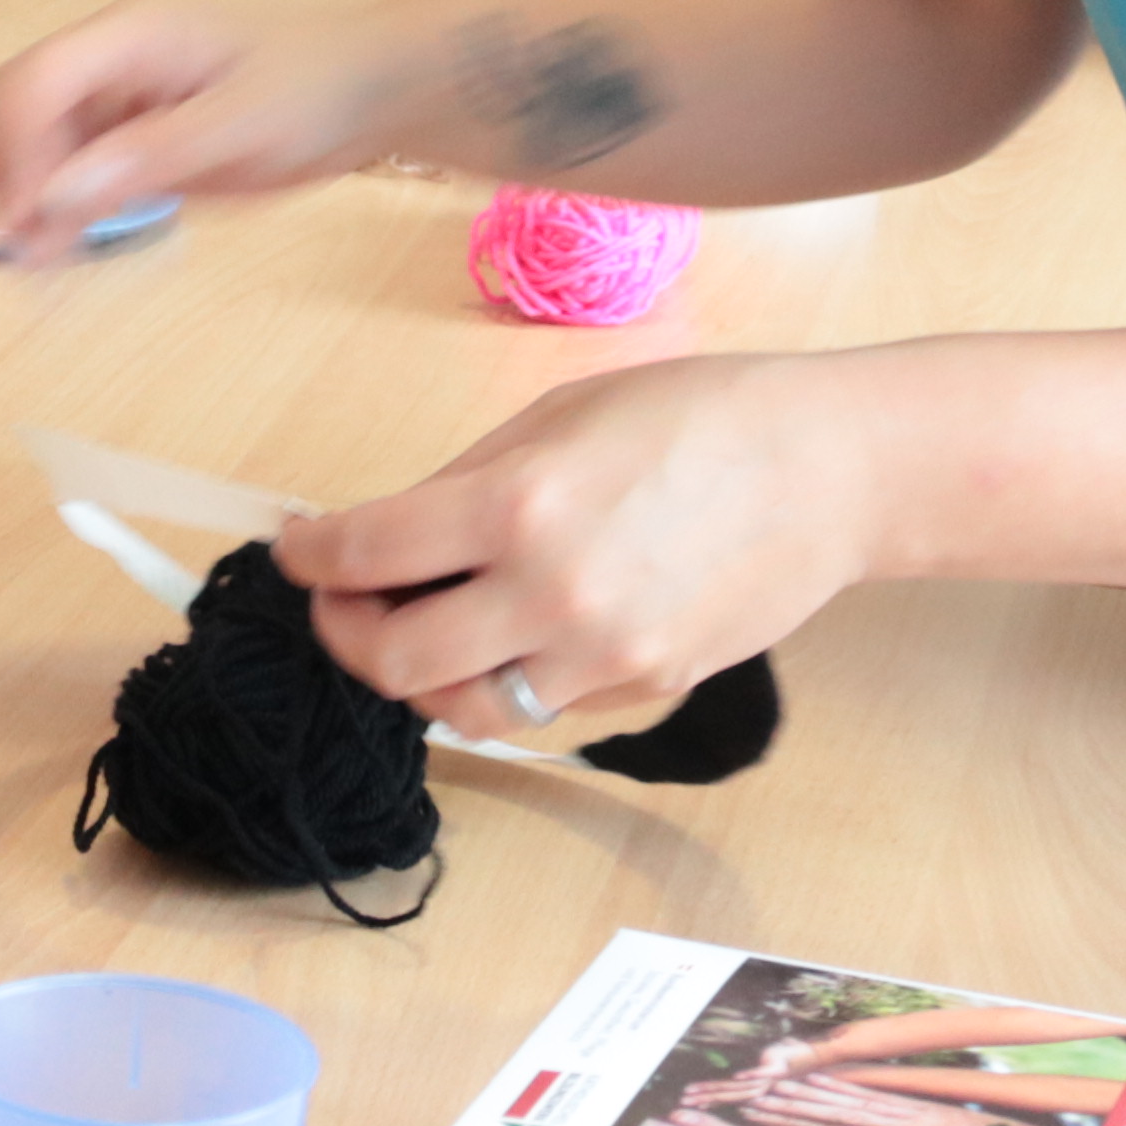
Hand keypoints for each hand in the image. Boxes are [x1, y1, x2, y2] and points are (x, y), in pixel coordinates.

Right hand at [0, 2, 413, 259]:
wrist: (373, 89)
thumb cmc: (316, 89)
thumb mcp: (241, 126)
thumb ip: (150, 156)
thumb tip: (56, 194)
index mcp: (132, 34)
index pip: (38, 81)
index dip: (17, 150)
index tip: (25, 222)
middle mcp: (111, 58)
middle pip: (18, 105)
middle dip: (8, 172)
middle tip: (23, 247)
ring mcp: (120, 95)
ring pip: (39, 140)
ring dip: (29, 194)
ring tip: (39, 258)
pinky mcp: (135, 133)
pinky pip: (76, 165)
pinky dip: (60, 204)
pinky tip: (64, 243)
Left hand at [275, 351, 870, 737]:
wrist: (829, 471)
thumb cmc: (697, 417)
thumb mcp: (557, 417)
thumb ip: (464, 481)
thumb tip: (385, 530)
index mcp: (518, 504)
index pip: (366, 553)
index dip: (309, 555)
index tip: (296, 547)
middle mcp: (551, 594)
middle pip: (392, 658)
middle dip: (344, 630)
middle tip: (340, 599)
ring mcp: (601, 658)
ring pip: (458, 709)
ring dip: (415, 676)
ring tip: (413, 627)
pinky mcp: (642, 691)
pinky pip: (537, 709)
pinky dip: (498, 681)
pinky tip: (500, 635)